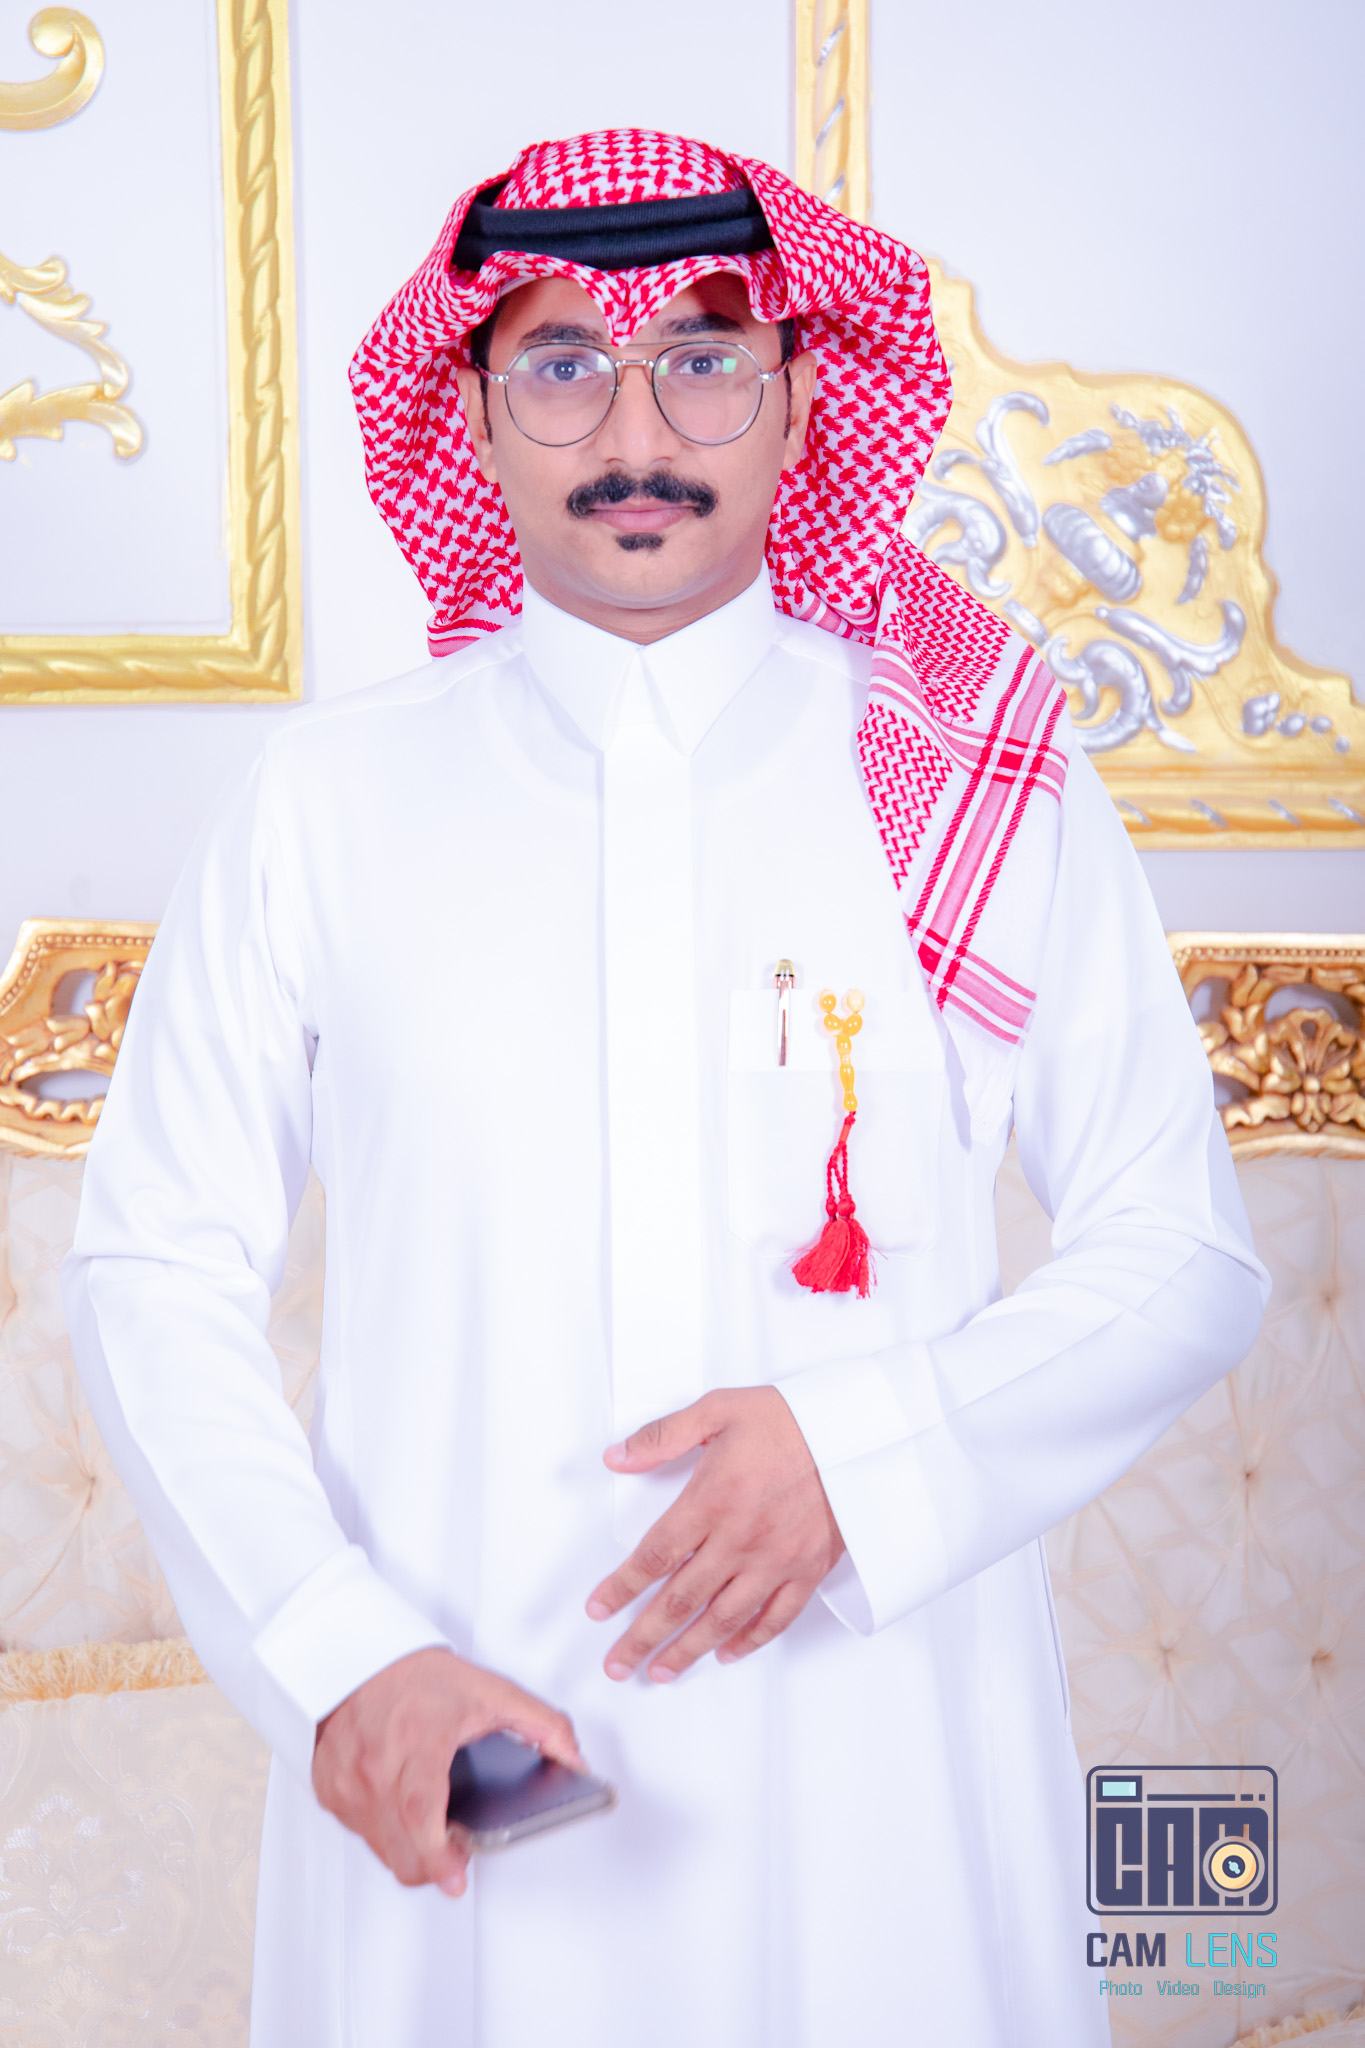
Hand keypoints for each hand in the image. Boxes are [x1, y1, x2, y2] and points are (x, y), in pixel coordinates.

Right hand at [313, 1646, 584, 1895]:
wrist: (362, 1658)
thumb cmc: (421, 1676)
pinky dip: (384, 1831)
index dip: (435, 1852)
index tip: (454, 1879)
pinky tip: (402, 1808)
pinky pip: (360, 1830)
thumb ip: (543, 1725)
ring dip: (409, 1849)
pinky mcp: (328, 1788)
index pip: (419, 1808)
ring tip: (432, 1827)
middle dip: (431, 1865)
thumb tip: (574, 1762)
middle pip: (400, 1843)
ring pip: (381, 1846)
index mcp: (417, 1740)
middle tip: (454, 1858)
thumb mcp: (493, 1691)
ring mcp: (346, 1779)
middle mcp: (374, 1763)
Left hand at [585, 1387, 844, 1682]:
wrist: (857, 1434)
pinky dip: (749, 1641)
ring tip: (660, 1672)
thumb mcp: (718, 1409)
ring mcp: (775, 1561)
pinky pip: (775, 1618)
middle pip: (680, 1600)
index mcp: (712, 1500)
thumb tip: (616, 1456)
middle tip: (617, 1662)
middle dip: (642, 1635)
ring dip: (687, 1650)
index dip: (622, 1588)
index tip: (599, 1610)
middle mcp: (739, 1540)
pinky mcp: (807, 1571)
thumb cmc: (789, 1419)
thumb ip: (663, 1436)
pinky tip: (726, 1653)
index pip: (654, 1557)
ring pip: (722, 1619)